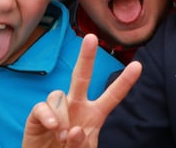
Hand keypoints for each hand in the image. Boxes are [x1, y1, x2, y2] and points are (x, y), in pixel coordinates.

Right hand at [23, 34, 141, 147]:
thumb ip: (83, 145)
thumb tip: (74, 130)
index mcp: (94, 115)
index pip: (112, 96)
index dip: (124, 82)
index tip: (138, 66)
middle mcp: (76, 106)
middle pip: (81, 77)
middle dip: (86, 57)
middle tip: (91, 37)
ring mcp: (57, 110)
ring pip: (60, 95)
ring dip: (63, 116)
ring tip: (61, 137)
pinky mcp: (37, 117)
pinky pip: (43, 106)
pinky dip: (49, 116)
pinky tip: (53, 127)